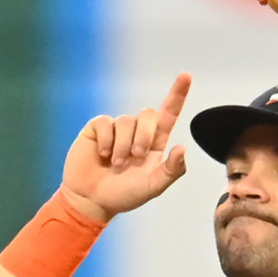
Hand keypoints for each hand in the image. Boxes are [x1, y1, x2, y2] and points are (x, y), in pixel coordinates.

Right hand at [59, 73, 192, 222]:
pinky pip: (105, 122)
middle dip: (144, 135)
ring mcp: (116, 129)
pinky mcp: (96, 129)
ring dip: (123, 145)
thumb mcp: (152, 188)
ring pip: (125, 120)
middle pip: (148, 114)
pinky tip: (103, 155)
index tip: (186, 76)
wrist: (91, 200)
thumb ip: (170, 171)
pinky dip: (106, 140)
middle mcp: (137, 133)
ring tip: (116, 164)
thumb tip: (182, 148)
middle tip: (135, 157)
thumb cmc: (123, 195)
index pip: (168, 115)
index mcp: (154, 144)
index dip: (177, 95)